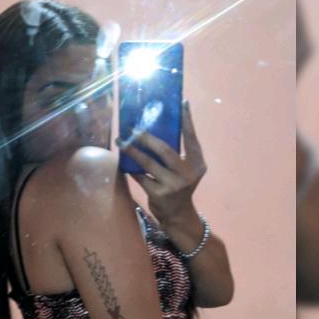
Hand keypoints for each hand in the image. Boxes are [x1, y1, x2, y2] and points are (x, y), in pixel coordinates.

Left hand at [117, 100, 206, 225]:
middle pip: (164, 149)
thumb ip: (177, 153)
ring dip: (132, 151)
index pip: (192, 137)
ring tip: (121, 141)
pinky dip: (131, 168)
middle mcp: (187, 173)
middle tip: (133, 128)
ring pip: (148, 162)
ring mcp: (173, 184)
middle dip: (146, 137)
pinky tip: (123, 161)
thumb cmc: (179, 185)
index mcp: (197, 163)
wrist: (178, 215)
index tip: (183, 103)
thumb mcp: (185, 169)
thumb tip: (157, 127)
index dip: (187, 120)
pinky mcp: (159, 194)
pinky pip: (141, 176)